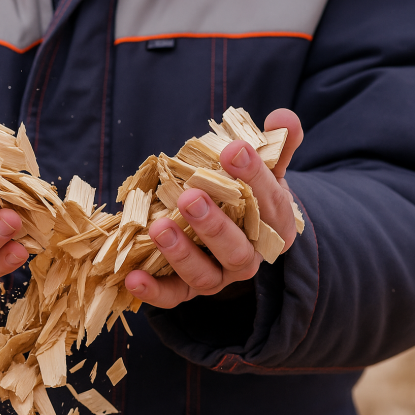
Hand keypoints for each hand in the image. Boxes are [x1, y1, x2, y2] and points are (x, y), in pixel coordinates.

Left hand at [125, 109, 303, 307]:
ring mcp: (219, 277)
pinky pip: (173, 297)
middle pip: (236, 249)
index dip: (253, 176)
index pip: (268, 202)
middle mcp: (248, 258)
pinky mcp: (188, 290)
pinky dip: (154, 292)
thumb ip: (277, 144)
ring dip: (181, 254)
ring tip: (158, 228)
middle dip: (214, 225)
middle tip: (192, 196)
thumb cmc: (250, 196)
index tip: (233, 150)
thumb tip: (282, 117)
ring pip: (205, 275)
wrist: (243, 236)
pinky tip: (132, 278)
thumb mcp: (267, 170)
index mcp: (274, 226)